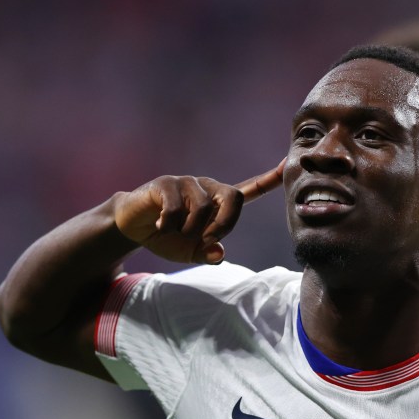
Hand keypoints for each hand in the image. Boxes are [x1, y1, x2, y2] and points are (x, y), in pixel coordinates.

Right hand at [111, 159, 284, 263]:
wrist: (132, 228)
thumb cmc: (167, 237)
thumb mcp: (190, 252)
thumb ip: (207, 254)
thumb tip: (219, 252)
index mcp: (217, 202)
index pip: (248, 190)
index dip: (268, 180)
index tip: (285, 164)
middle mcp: (206, 187)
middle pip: (232, 198)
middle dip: (224, 224)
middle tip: (205, 239)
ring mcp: (186, 183)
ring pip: (202, 207)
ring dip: (190, 229)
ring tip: (175, 232)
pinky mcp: (165, 184)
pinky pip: (176, 206)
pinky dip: (170, 224)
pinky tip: (160, 226)